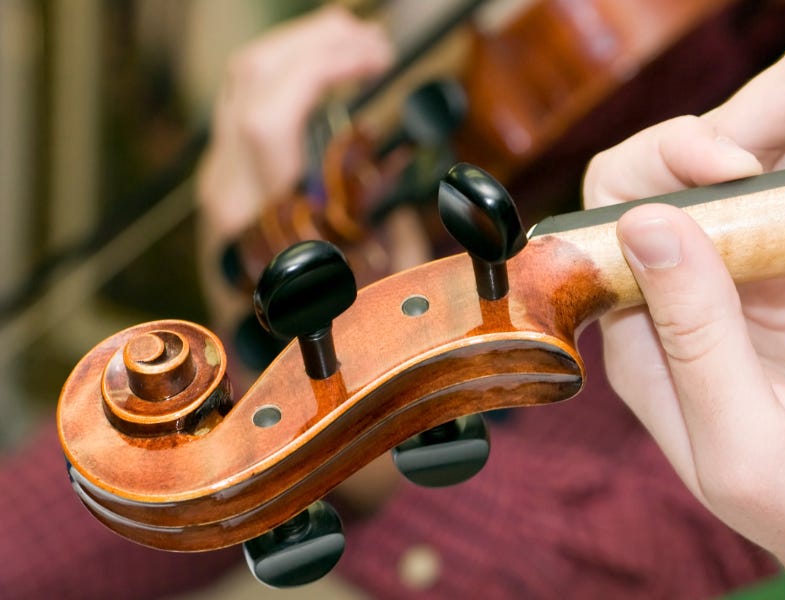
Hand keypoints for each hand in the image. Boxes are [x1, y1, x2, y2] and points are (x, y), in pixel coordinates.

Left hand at [194, 6, 404, 509]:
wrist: (275, 423)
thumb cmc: (338, 372)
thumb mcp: (389, 315)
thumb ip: (411, 253)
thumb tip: (445, 195)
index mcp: (265, 230)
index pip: (265, 119)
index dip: (321, 70)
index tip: (378, 59)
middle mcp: (229, 205)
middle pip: (248, 84)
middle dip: (316, 45)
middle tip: (375, 45)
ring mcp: (222, 198)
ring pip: (240, 89)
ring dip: (300, 53)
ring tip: (358, 46)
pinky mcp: (228, 196)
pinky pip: (244, 111)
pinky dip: (287, 77)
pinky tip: (330, 74)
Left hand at [584, 1, 784, 596]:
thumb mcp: (752, 441)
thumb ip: (695, 334)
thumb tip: (647, 219)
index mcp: (641, 338)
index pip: (618, 212)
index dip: (668, 164)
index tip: (743, 162)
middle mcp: (683, 299)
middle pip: (701, 169)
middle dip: (770, 99)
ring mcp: (749, 280)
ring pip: (768, 163)